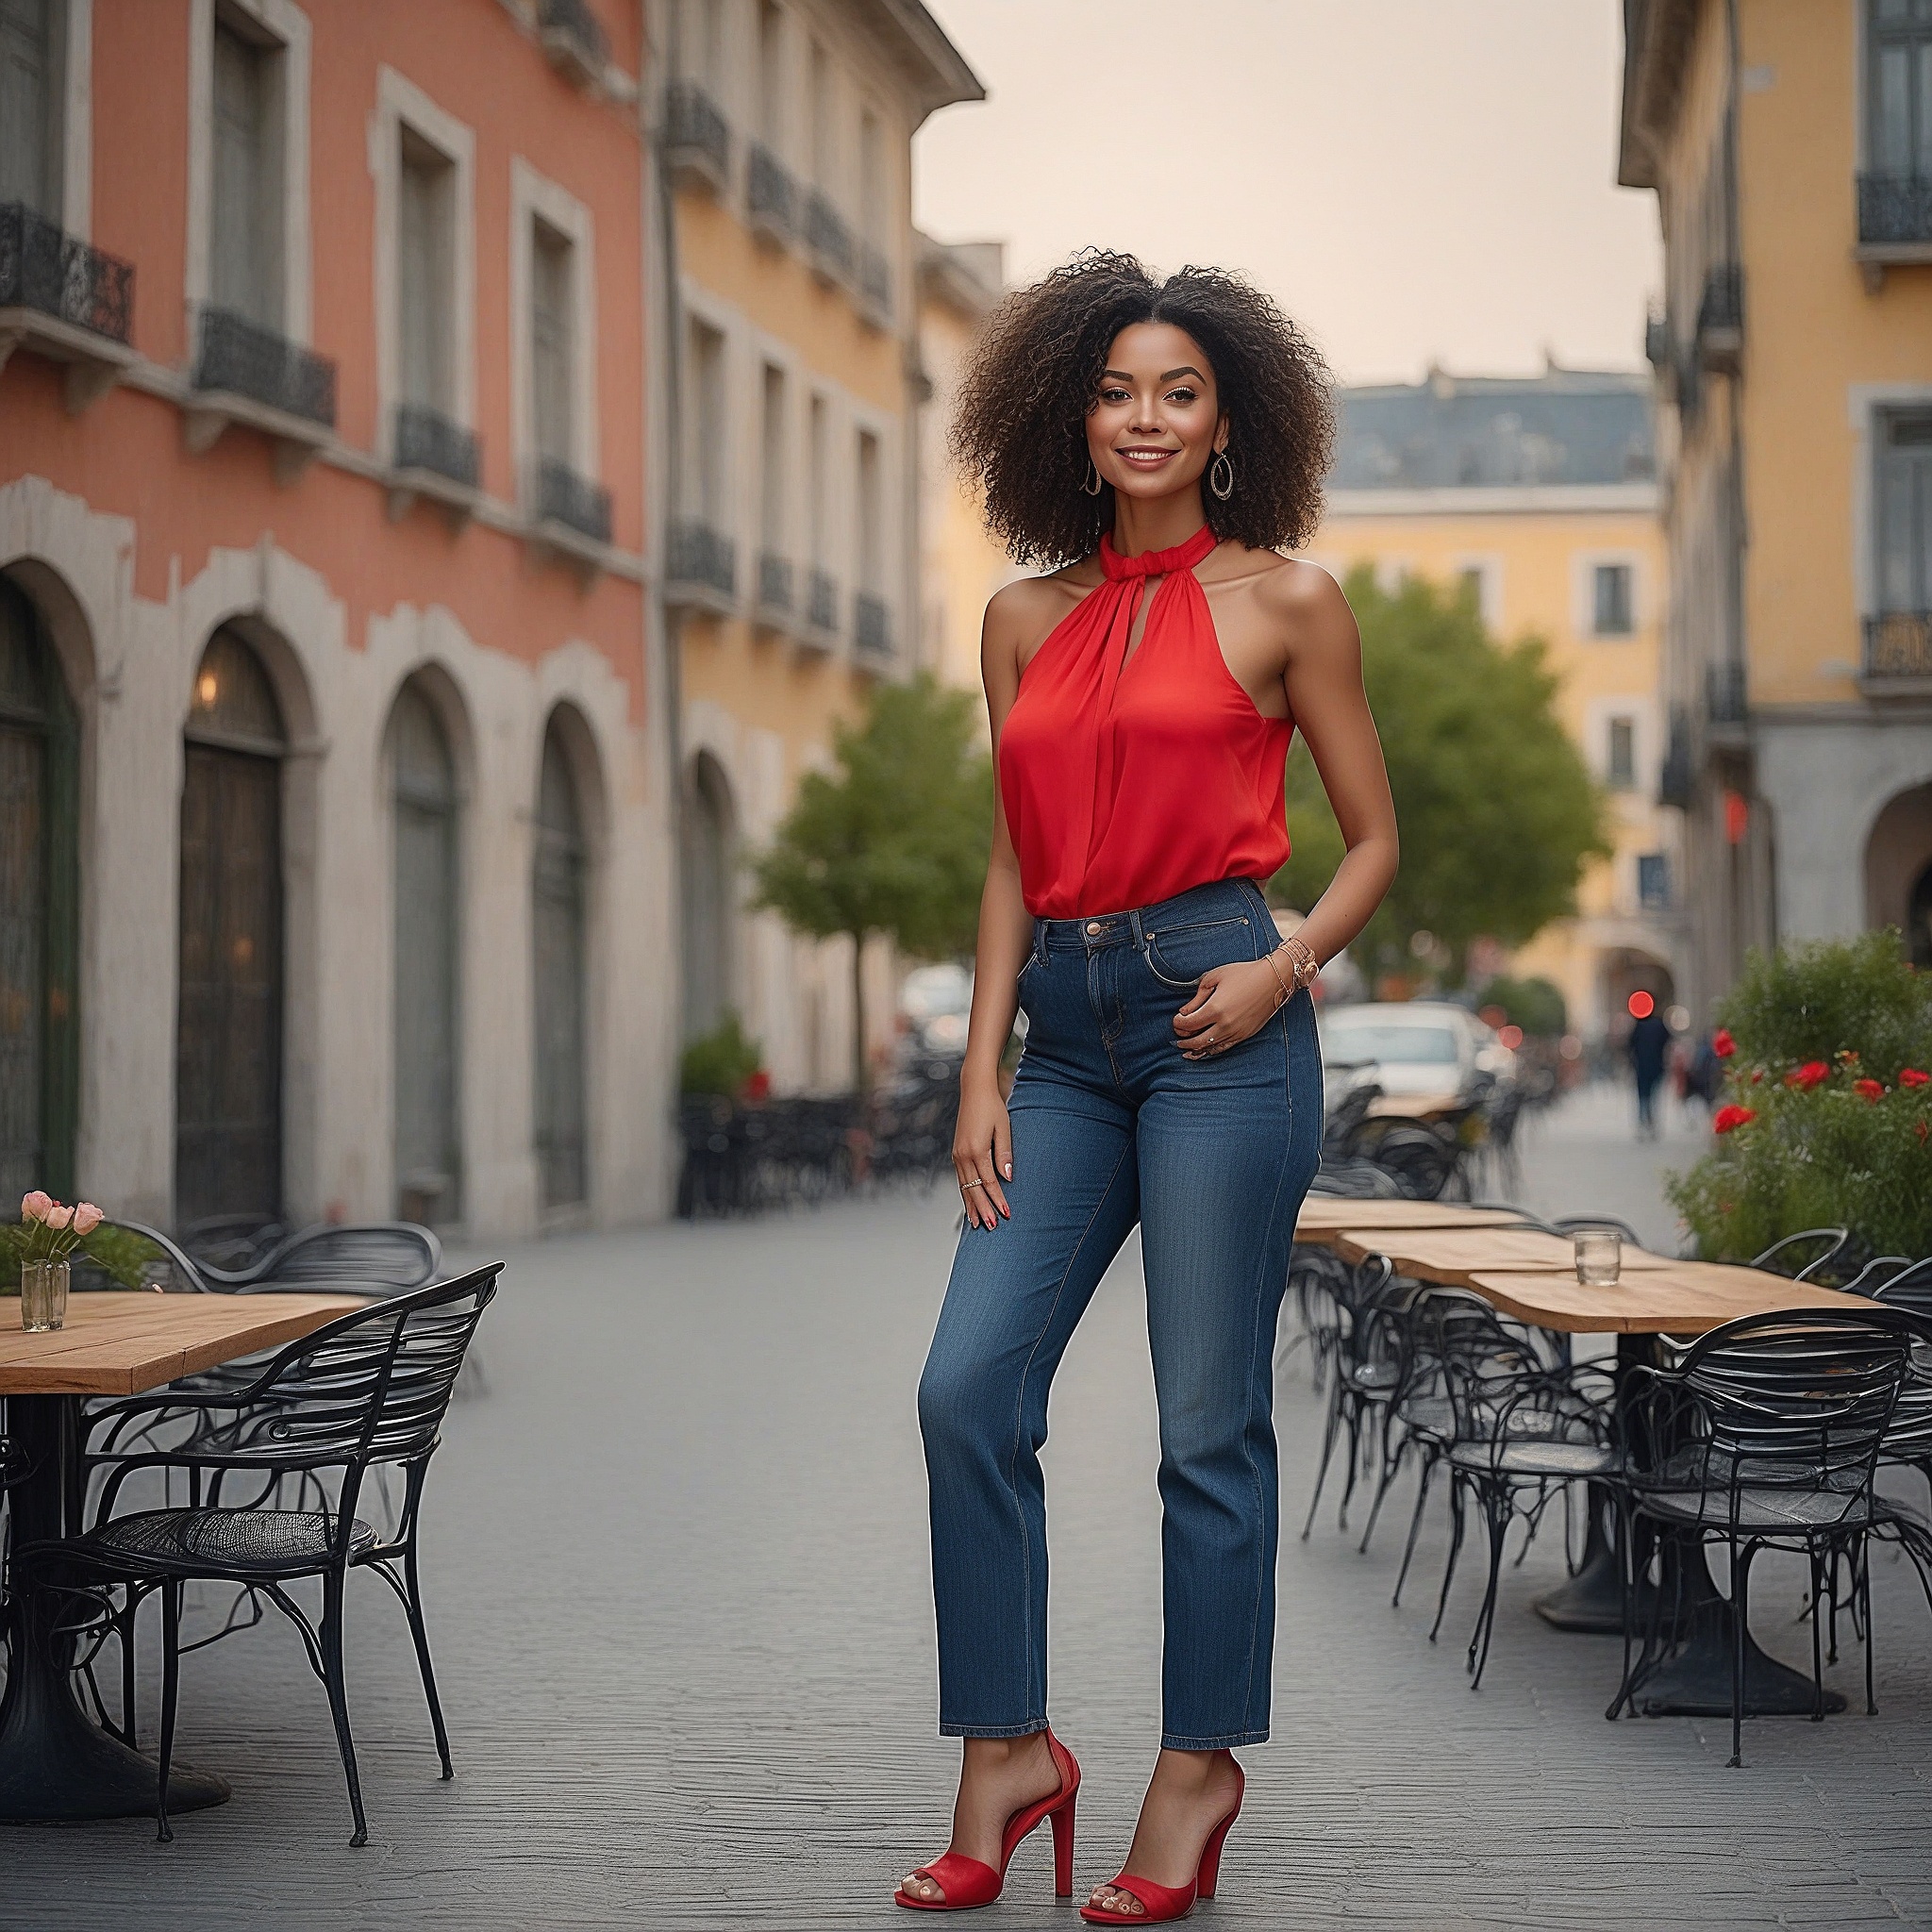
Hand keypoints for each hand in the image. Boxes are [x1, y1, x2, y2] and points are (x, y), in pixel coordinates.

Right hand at [953, 1078, 1012, 1228]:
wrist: (974, 1090)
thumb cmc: (992, 1107)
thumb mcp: (1004, 1128)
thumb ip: (1005, 1153)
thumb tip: (1008, 1177)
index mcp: (976, 1150)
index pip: (989, 1182)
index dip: (997, 1199)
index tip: (1006, 1214)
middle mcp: (963, 1155)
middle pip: (974, 1190)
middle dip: (983, 1209)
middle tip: (992, 1227)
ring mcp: (957, 1155)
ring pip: (964, 1187)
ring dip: (971, 1206)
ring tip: (977, 1224)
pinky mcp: (956, 1153)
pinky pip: (960, 1180)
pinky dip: (965, 1194)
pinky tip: (969, 1203)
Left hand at [1171, 957, 1285, 1058]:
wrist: (1272, 979)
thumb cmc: (1243, 974)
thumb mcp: (1214, 978)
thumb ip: (1197, 998)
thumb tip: (1184, 1012)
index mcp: (1215, 1008)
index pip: (1188, 1024)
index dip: (1178, 1024)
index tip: (1176, 1020)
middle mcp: (1225, 1024)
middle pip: (1197, 1041)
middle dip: (1183, 1041)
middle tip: (1177, 1038)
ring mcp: (1236, 1032)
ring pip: (1210, 1047)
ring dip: (1195, 1049)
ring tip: (1185, 1049)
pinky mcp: (1245, 1035)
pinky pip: (1224, 1048)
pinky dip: (1211, 1051)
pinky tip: (1204, 1051)